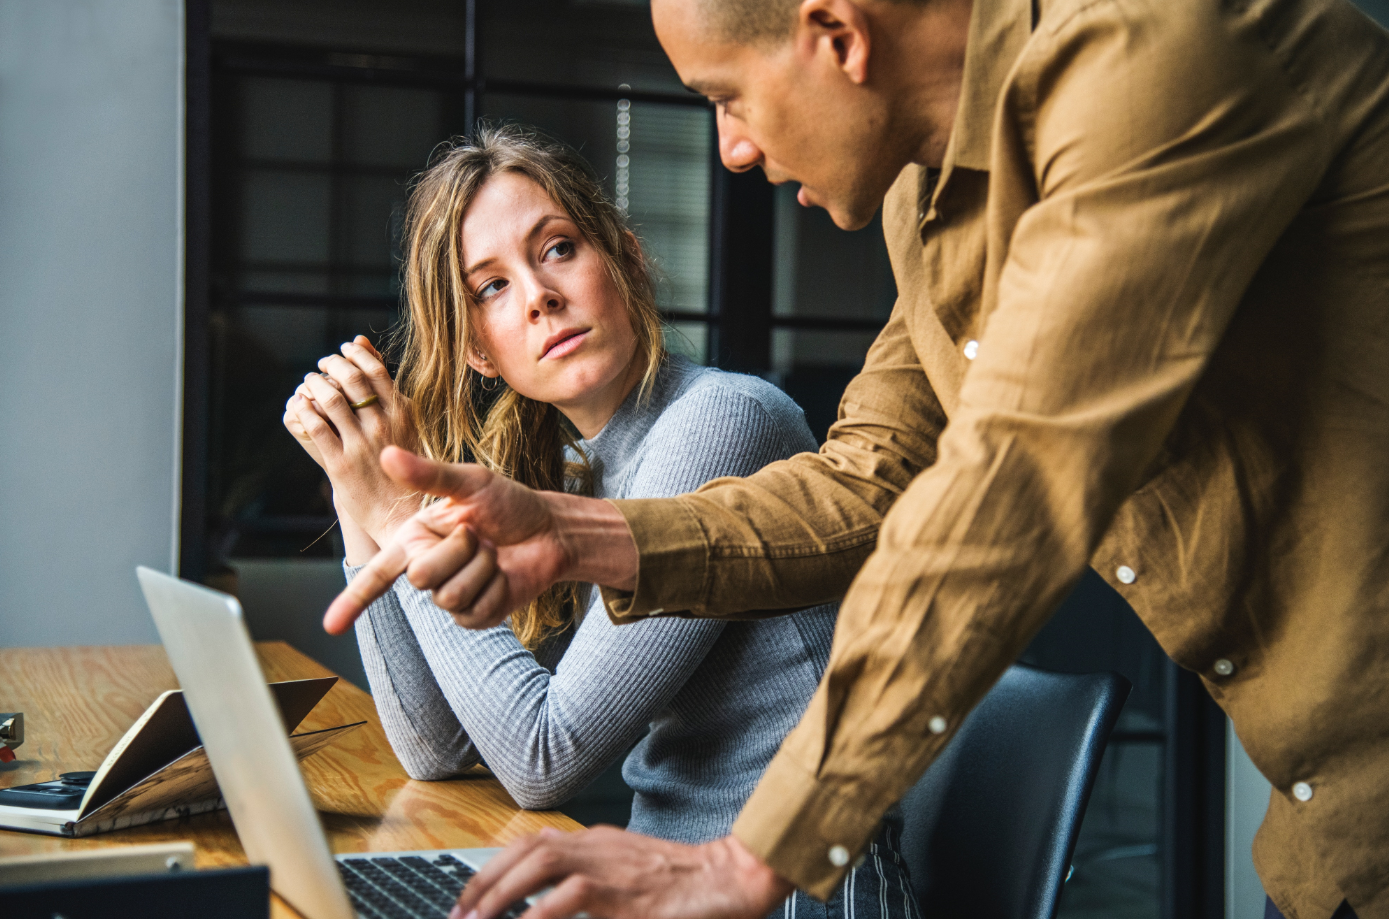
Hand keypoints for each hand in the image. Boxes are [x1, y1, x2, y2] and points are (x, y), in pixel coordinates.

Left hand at [283, 337, 418, 546]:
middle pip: (352, 379)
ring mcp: (361, 445)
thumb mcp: (407, 426)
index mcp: (403, 414)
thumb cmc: (406, 467)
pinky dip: (304, 411)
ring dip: (314, 384)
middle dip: (332, 364)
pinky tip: (300, 405)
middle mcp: (383, 426)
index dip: (356, 354)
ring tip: (309, 381)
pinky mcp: (340, 464)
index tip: (344, 349)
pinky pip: (316, 428)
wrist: (402, 513)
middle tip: (323, 363)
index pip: (376, 370)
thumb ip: (390, 392)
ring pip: (331, 400)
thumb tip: (370, 352)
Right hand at [323, 447, 637, 634]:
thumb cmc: (509, 503)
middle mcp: (427, 569)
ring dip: (480, 568)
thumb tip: (387, 454)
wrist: (549, 530)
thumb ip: (429, 474)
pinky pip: (473, 610)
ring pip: (448, 595)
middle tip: (479, 535)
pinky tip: (503, 574)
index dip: (352, 601)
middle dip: (458, 550)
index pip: (377, 574)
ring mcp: (451, 596)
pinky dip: (494, 587)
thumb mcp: (471, 482)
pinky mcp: (476, 615)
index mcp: (415, 539)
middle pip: (420, 576)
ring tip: (493, 553)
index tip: (329, 626)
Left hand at [449, 828, 791, 918]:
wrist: (733, 879)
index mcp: (598, 842)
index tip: (471, 898)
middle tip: (461, 914)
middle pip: (528, 849)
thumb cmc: (686, 884)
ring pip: (542, 863)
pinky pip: (574, 896)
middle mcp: (599, 846)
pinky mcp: (627, 894)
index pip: (533, 843)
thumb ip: (593, 885)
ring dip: (503, 892)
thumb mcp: (631, 877)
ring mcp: (613, 866)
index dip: (495, 867)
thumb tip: (551, 906)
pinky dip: (542, 913)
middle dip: (486, 880)